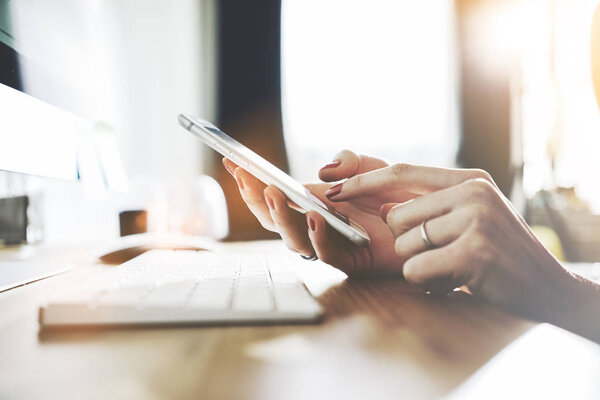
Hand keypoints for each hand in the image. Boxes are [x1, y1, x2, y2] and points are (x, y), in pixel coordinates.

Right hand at [222, 150, 405, 274]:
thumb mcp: (372, 168)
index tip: (233, 162)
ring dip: (280, 217)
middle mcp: (316, 225)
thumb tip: (321, 172)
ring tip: (275, 193)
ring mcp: (330, 244)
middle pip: (274, 219)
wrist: (429, 220)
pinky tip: (315, 218)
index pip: (274, 195)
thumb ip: (349, 162)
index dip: (252, 181)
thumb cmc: (398, 196)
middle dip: (255, 199)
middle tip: (246, 178)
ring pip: (293, 240)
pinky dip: (317, 238)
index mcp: (314, 203)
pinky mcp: (350, 261)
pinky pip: (326, 255)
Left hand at [327, 162, 595, 327]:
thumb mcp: (468, 215)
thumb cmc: (497, 252)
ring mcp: (476, 220)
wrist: (547, 286)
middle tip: (438, 252)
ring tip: (455, 266)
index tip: (333, 188)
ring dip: (420, 263)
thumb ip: (427, 202)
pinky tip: (457, 281)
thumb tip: (382, 202)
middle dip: (405, 241)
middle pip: (396, 214)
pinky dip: (428, 281)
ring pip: (405, 244)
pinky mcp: (475, 251)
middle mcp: (472, 192)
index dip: (363, 181)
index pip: (401, 171)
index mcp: (468, 179)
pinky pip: (416, 269)